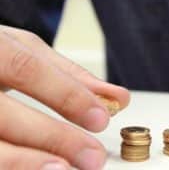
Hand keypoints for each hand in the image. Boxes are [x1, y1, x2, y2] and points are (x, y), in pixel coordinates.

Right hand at [0, 25, 129, 169]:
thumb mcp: (26, 51)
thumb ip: (69, 75)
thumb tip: (117, 97)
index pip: (28, 68)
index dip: (66, 94)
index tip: (101, 118)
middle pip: (6, 113)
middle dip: (54, 137)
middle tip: (92, 156)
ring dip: (27, 161)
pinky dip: (12, 164)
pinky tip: (40, 168)